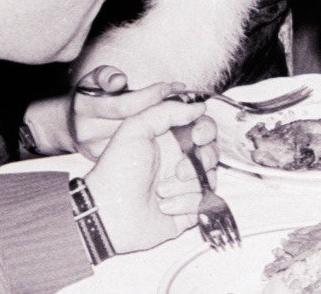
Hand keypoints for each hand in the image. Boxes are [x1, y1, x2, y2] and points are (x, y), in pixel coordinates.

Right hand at [70, 65, 180, 160]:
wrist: (71, 124)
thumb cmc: (91, 96)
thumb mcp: (94, 79)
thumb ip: (106, 75)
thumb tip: (118, 80)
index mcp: (84, 106)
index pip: (123, 105)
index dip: (150, 96)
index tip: (170, 87)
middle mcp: (87, 130)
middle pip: (132, 123)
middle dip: (160, 109)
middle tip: (182, 99)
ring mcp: (93, 149)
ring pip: (134, 138)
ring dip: (159, 124)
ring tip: (177, 111)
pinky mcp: (101, 161)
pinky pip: (131, 149)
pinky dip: (150, 139)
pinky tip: (162, 129)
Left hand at [84, 95, 215, 254]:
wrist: (109, 214)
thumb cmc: (117, 171)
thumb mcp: (134, 129)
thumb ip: (167, 110)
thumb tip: (199, 107)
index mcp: (169, 140)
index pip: (202, 127)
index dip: (205, 130)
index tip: (197, 137)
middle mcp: (179, 161)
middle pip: (211, 152)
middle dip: (201, 160)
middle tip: (179, 170)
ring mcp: (184, 186)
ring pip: (209, 177)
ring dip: (187, 185)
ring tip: (161, 191)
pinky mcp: (187, 209)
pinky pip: (204, 201)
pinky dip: (186, 203)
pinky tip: (164, 206)